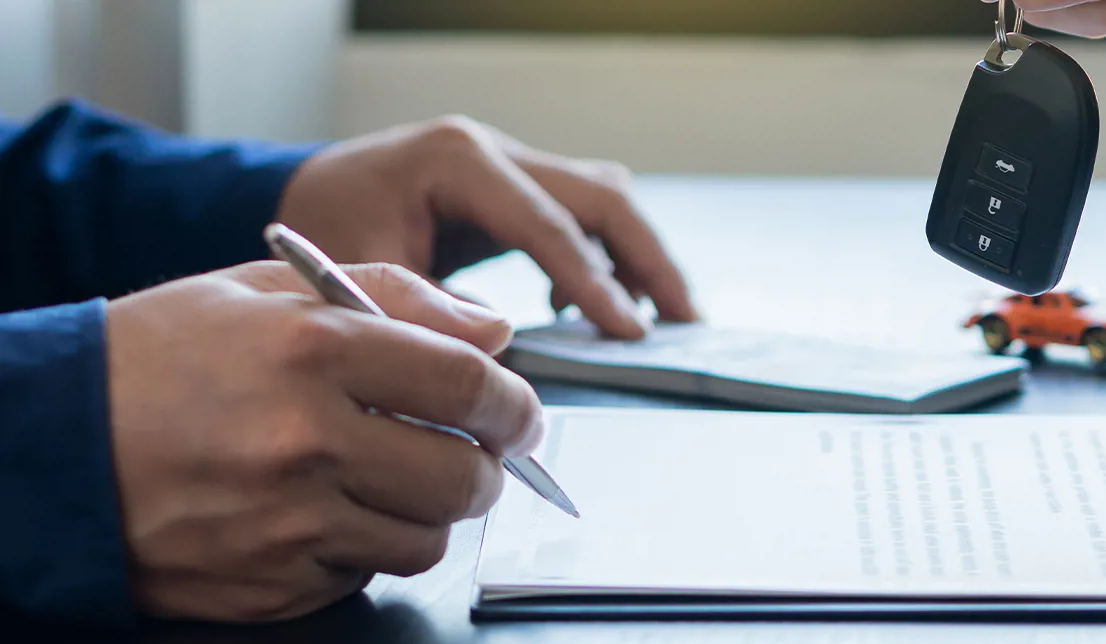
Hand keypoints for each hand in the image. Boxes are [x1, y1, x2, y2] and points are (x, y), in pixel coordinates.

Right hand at [106, 261, 542, 621]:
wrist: (46, 446)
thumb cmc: (155, 359)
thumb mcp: (265, 292)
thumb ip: (394, 296)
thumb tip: (492, 330)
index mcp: (312, 350)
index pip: (467, 383)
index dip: (513, 401)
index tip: (517, 410)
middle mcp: (305, 440)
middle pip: (464, 475)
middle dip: (487, 466)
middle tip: (473, 451)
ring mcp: (286, 521)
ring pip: (425, 538)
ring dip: (431, 511)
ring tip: (394, 479)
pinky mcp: (269, 582)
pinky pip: (364, 574)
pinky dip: (367, 548)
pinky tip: (329, 511)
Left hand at [273, 116, 697, 339]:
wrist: (298, 198)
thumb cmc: (321, 232)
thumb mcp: (360, 272)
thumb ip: (430, 307)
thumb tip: (500, 346)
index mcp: (457, 160)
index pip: (549, 224)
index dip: (596, 283)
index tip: (631, 334)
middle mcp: (493, 151)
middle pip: (601, 196)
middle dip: (647, 260)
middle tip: (683, 321)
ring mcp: (509, 164)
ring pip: (603, 199)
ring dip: (639, 256)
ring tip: (667, 317)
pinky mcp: (514, 189)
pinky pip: (581, 216)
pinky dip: (604, 259)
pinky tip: (597, 310)